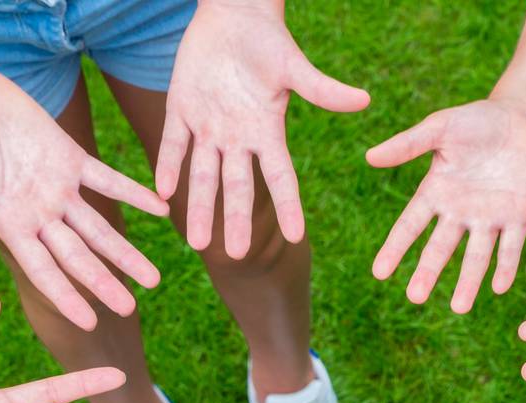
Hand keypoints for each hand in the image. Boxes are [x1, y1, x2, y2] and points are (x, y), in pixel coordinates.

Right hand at [0, 72, 168, 329]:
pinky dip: (134, 193)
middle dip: (104, 283)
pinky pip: (109, 181)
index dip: (66, 296)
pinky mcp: (72, 159)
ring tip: (154, 279)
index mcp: (12, 225)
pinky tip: (161, 211)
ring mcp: (59, 189)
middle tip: (130, 308)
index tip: (90, 323)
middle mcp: (40, 215)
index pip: (44, 269)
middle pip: (78, 256)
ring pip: (99, 227)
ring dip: (126, 252)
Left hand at [158, 0, 368, 256]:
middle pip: (238, 187)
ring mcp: (209, 126)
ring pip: (203, 175)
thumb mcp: (294, 67)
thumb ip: (323, 90)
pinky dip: (167, 166)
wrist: (233, 14)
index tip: (297, 237)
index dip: (289, 206)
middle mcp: (239, 137)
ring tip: (195, 243)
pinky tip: (161, 193)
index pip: (281, 178)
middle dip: (236, 220)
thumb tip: (364, 100)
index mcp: (267, 131)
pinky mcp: (181, 109)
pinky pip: (173, 144)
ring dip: (199, 207)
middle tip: (234, 255)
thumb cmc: (269, 38)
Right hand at [368, 98, 525, 312]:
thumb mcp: (441, 127)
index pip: (410, 226)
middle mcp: (460, 212)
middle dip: (427, 272)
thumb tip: (369, 157)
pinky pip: (511, 247)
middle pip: (440, 249)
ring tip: (459, 308)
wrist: (525, 119)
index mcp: (436, 192)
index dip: (394, 249)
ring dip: (468, 282)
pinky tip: (499, 287)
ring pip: (476, 256)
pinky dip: (506, 266)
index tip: (379, 273)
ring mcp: (490, 218)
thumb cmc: (479, 120)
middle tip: (414, 298)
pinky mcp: (519, 217)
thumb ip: (408, 144)